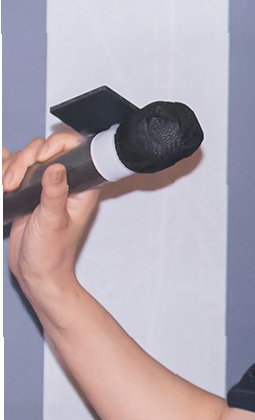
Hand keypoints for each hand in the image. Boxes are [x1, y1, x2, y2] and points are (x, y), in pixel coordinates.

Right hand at [4, 131, 100, 301]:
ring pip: (25, 157)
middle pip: (43, 149)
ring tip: (6, 187)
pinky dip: (4, 170)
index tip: (40, 159)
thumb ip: (54, 193)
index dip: (56, 145)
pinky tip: (2, 182)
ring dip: (11, 167)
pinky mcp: (27, 191)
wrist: (36, 273)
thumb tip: (57, 166)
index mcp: (81, 188)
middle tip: (14, 182)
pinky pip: (14, 170)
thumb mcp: (53, 222)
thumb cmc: (52, 254)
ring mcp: (44, 186)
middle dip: (24, 159)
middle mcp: (64, 183)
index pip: (74, 150)